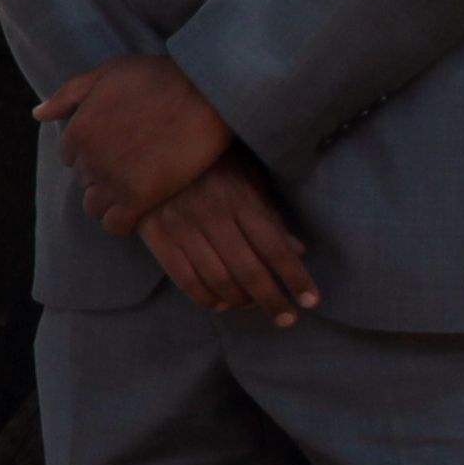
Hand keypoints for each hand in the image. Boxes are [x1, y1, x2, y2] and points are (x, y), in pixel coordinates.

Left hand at [32, 54, 237, 232]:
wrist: (205, 92)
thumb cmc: (159, 77)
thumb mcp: (108, 73)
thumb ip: (69, 94)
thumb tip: (37, 113)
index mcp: (78, 131)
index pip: (70, 156)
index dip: (92, 152)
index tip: (115, 147)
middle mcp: (90, 159)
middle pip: (84, 180)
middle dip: (101, 174)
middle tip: (131, 164)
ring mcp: (113, 181)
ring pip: (94, 206)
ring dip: (109, 200)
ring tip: (135, 187)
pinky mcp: (139, 198)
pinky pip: (116, 224)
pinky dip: (122, 221)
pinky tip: (139, 208)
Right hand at [132, 162, 321, 325]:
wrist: (151, 145)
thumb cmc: (212, 161)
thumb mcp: (249, 177)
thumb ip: (271, 215)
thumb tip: (298, 252)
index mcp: (240, 197)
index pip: (275, 247)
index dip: (295, 278)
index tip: (312, 300)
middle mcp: (211, 214)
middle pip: (249, 271)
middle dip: (273, 300)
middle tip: (287, 319)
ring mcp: (181, 227)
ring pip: (217, 279)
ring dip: (241, 301)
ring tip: (255, 306)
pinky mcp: (156, 236)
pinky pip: (184, 278)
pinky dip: (206, 298)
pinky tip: (222, 304)